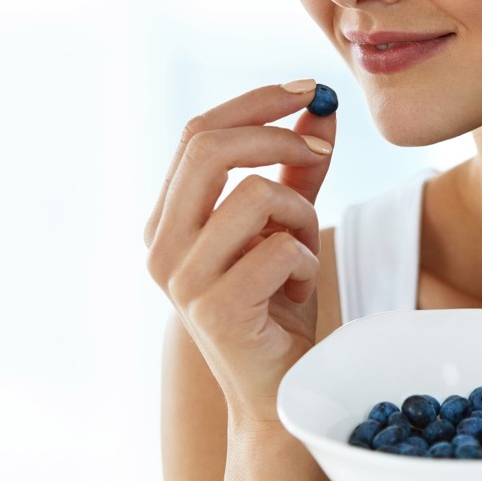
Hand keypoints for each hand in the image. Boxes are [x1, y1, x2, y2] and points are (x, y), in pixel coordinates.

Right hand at [144, 80, 335, 423]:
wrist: (277, 392)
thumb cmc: (276, 307)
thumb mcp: (287, 225)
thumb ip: (297, 169)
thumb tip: (319, 105)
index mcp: (167, 218)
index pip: (197, 132)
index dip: (254, 102)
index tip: (306, 88)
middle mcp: (160, 245)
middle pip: (208, 146)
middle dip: (276, 135)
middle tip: (322, 151)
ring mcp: (181, 279)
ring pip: (256, 194)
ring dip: (300, 216)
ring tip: (301, 254)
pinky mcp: (215, 309)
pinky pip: (280, 247)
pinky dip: (306, 262)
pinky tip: (296, 292)